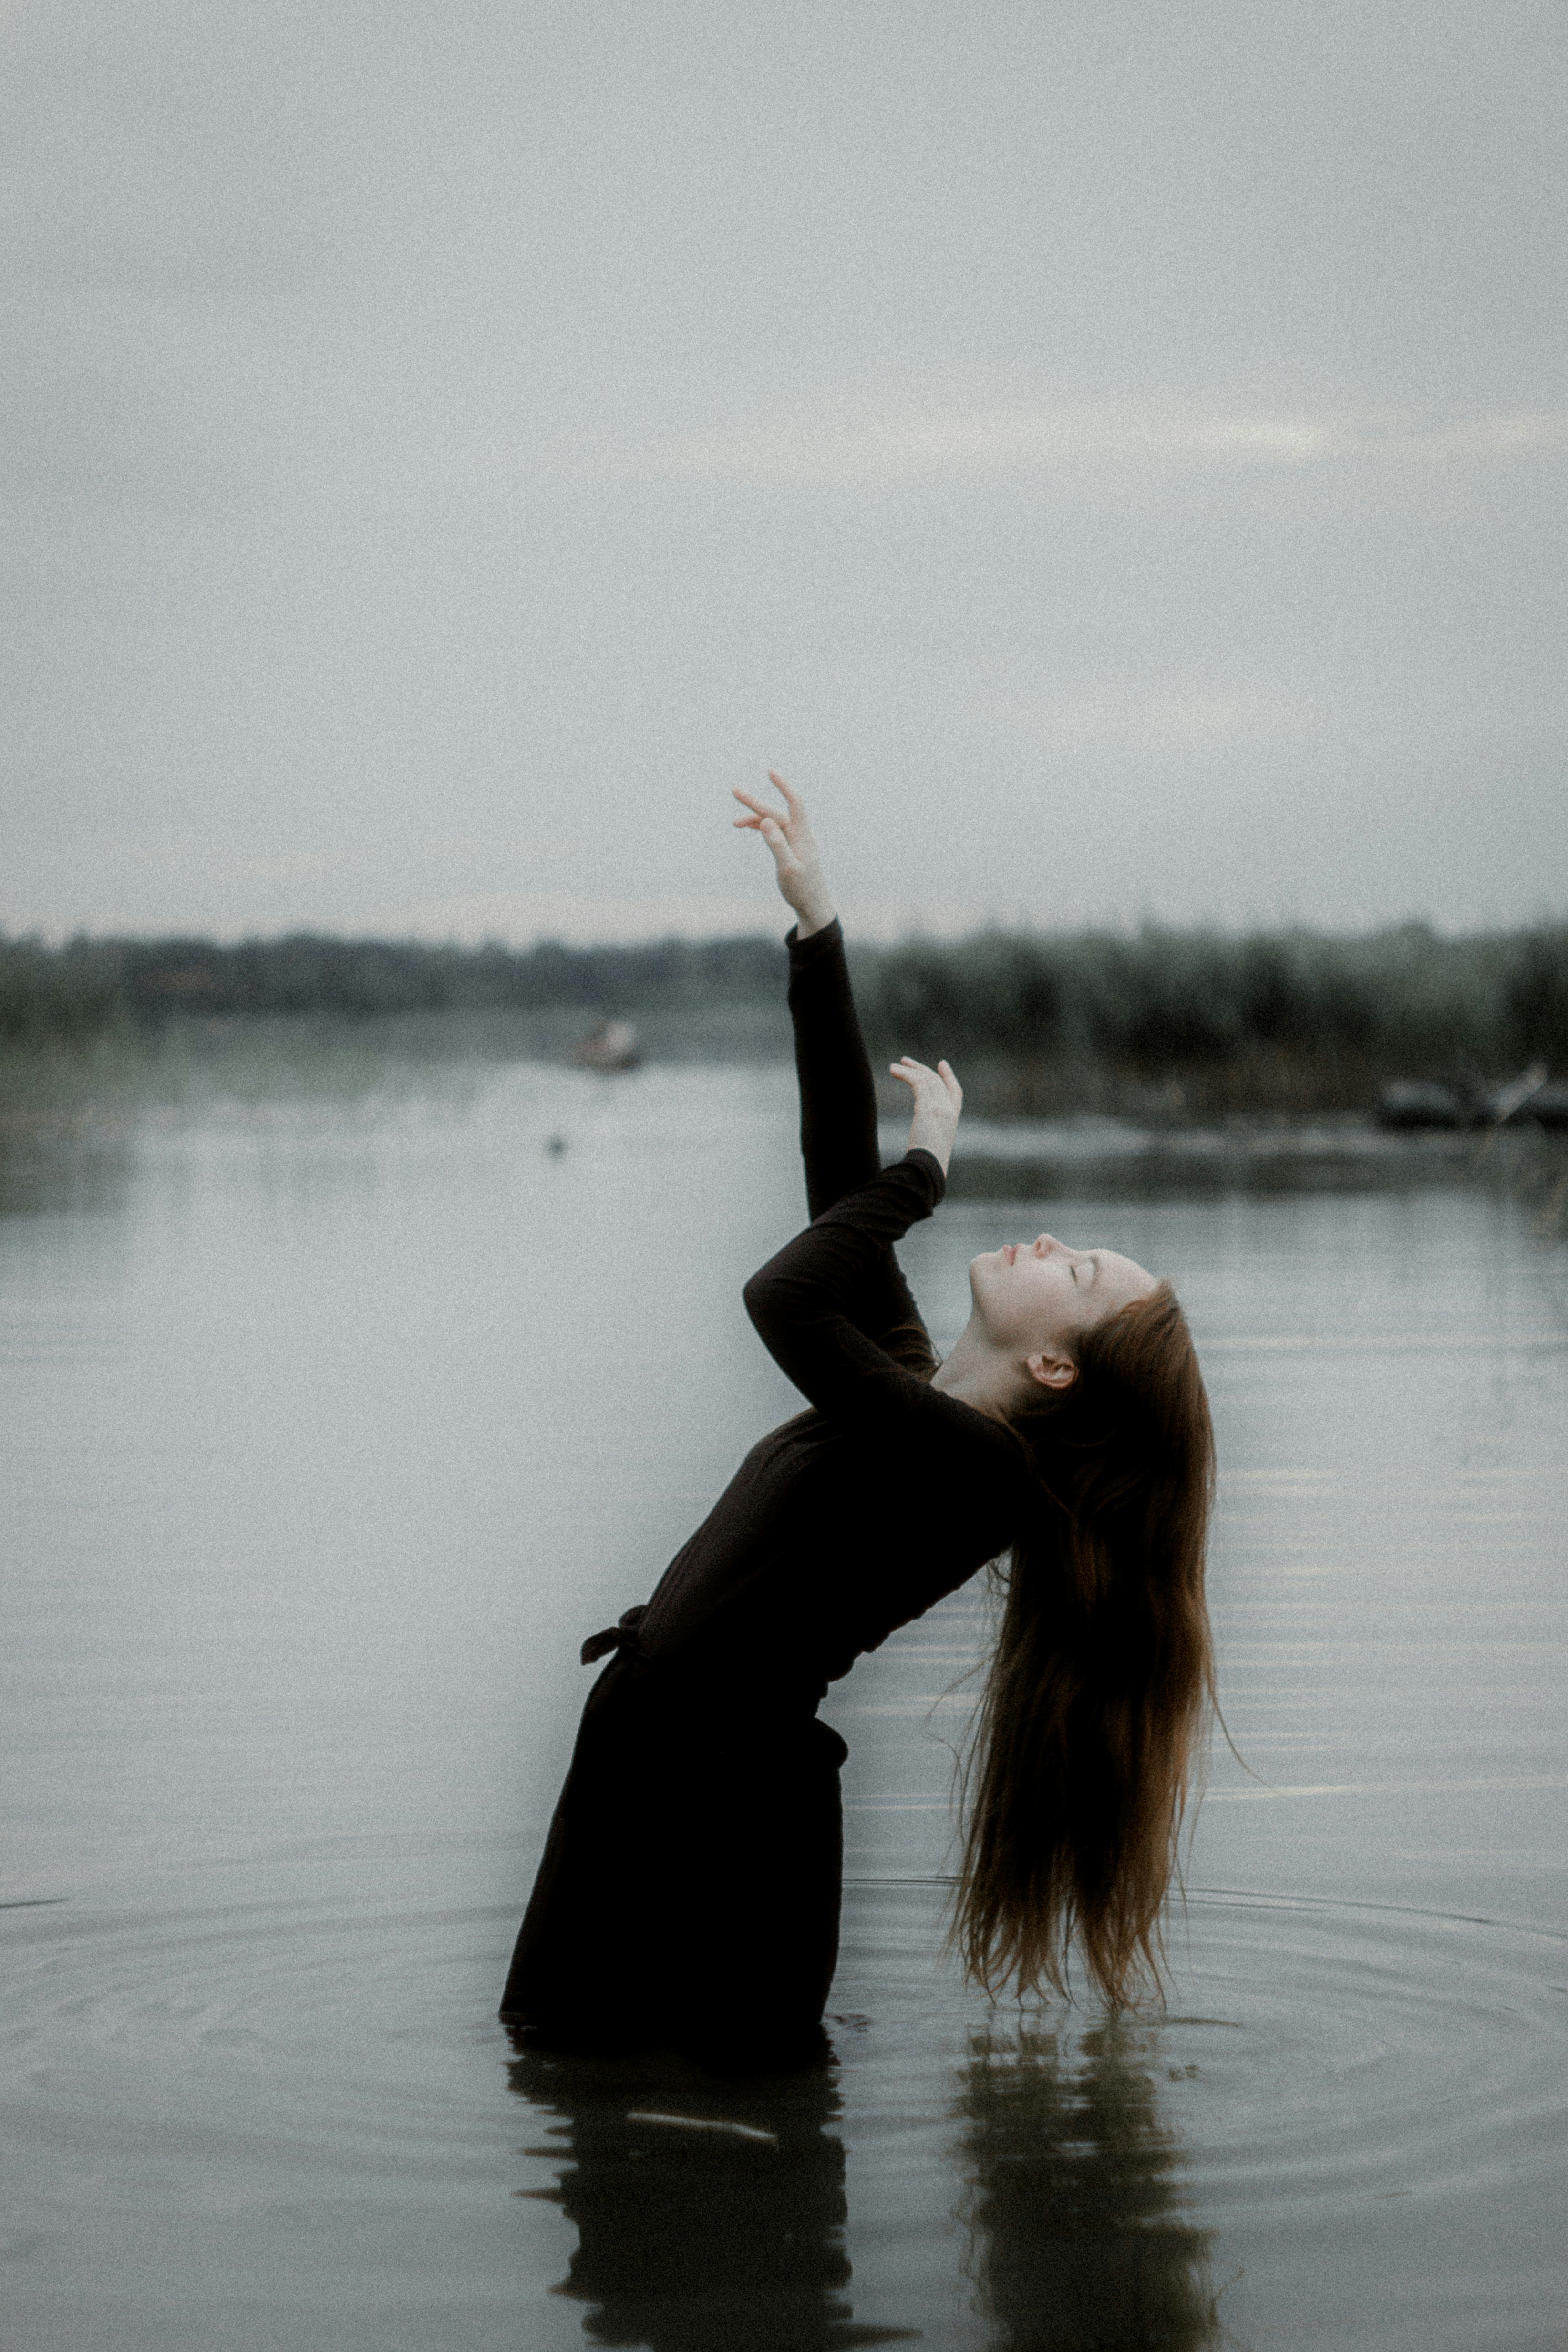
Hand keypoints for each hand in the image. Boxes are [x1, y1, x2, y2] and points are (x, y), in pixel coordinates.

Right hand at [733, 772, 835, 938]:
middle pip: (777, 812)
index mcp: (802, 836)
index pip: (795, 803)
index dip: (783, 786)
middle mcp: (800, 835)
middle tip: (735, 791)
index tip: (770, 772)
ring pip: (774, 823)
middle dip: (755, 803)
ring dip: (755, 819)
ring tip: (734, 823)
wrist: (813, 906)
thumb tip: (766, 820)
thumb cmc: (802, 890)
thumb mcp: (787, 868)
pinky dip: (762, 829)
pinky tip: (749, 827)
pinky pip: (776, 832)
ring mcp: (796, 842)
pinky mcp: (792, 849)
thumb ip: (777, 844)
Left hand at [889, 1055, 962, 1175]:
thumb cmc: (927, 1165)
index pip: (956, 1092)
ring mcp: (941, 1107)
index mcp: (952, 1120)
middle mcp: (949, 1110)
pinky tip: (893, 1070)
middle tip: (906, 1060)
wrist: (928, 1168)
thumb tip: (918, 1154)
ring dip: (908, 1070)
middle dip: (922, 1069)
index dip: (949, 1077)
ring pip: (926, 1079)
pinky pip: (917, 1082)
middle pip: (937, 1082)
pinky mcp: (928, 1106)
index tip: (941, 1064)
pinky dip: (905, 1074)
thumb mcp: (930, 1150)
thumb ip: (927, 1144)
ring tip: (893, 1066)